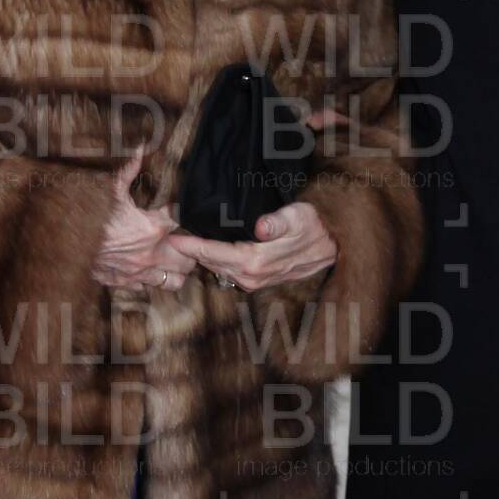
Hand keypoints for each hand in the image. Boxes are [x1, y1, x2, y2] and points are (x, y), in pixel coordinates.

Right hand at [93, 146, 196, 290]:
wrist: (65, 244)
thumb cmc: (90, 216)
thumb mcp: (110, 189)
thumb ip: (129, 170)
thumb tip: (139, 148)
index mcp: (153, 228)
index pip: (182, 221)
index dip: (181, 215)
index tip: (177, 211)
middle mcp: (151, 254)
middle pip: (188, 258)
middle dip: (189, 249)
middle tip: (181, 240)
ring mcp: (139, 272)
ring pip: (175, 280)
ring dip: (176, 270)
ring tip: (172, 260)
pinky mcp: (125, 282)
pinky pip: (150, 287)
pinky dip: (152, 280)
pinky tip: (147, 270)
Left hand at [171, 199, 338, 293]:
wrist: (330, 245)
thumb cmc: (312, 226)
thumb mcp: (298, 217)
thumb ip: (278, 222)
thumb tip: (261, 227)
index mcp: (255, 261)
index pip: (214, 253)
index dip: (192, 245)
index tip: (173, 237)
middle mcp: (250, 276)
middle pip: (210, 262)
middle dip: (190, 251)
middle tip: (168, 236)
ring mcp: (252, 281)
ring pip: (216, 268)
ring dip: (199, 257)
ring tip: (181, 243)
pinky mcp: (255, 281)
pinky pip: (226, 271)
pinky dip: (213, 261)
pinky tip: (204, 251)